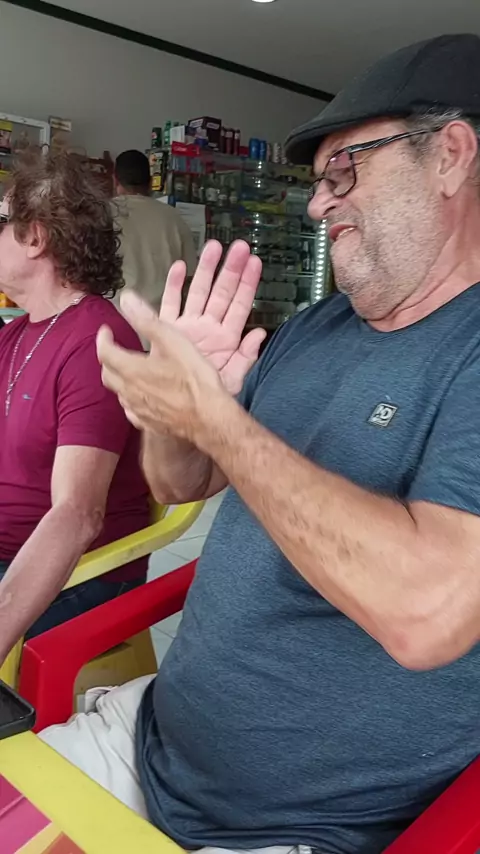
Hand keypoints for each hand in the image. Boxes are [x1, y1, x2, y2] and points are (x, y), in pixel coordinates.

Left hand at [97, 295, 228, 441]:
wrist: (209, 418)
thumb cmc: (194, 380)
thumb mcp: (172, 341)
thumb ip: (146, 320)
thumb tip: (127, 299)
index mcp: (132, 369)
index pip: (104, 352)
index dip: (103, 338)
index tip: (106, 331)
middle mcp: (129, 391)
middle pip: (107, 373)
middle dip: (108, 359)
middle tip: (115, 349)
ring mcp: (139, 410)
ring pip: (119, 392)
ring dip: (119, 379)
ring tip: (128, 370)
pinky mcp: (149, 424)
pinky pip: (132, 410)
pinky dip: (131, 399)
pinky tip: (141, 396)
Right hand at [159, 239, 265, 394]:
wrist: (184, 408)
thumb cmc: (211, 397)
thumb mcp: (233, 380)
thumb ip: (245, 358)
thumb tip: (259, 335)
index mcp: (226, 338)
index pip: (239, 305)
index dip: (247, 283)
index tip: (255, 262)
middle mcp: (208, 327)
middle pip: (221, 293)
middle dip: (229, 269)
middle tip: (237, 246)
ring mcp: (189, 326)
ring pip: (198, 292)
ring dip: (206, 270)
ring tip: (213, 247)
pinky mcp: (168, 330)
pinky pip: (171, 304)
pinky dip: (174, 286)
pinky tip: (180, 266)